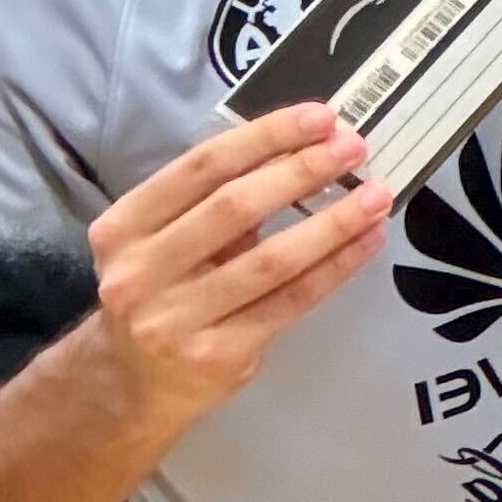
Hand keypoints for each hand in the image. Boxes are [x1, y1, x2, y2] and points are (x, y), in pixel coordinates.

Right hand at [80, 103, 389, 433]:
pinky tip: (367, 241)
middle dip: (302, 171)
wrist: (130, 383)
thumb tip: (303, 150)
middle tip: (353, 148)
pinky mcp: (219, 356)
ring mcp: (177, 319)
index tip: (319, 118)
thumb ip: (212, 201)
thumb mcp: (160, 241)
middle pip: (234, 208)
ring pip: (272, 260)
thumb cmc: (159, 292)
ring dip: (333, 222)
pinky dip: (336, 267)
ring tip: (377, 195)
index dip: (264, 138)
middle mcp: (140, 273)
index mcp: (123, 228)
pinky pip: (292, 301)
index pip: (200, 168)